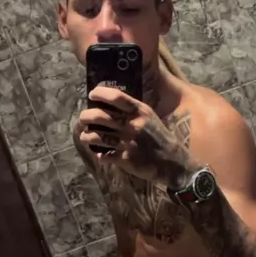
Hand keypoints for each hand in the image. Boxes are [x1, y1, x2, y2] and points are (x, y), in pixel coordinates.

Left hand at [78, 86, 195, 186]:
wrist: (172, 162)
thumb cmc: (159, 137)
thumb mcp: (150, 118)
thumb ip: (133, 111)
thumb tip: (110, 104)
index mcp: (140, 112)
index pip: (116, 97)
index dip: (100, 94)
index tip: (92, 95)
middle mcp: (132, 125)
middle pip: (99, 116)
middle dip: (85, 116)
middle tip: (83, 118)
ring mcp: (127, 143)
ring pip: (96, 136)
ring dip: (86, 136)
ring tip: (86, 136)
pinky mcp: (124, 159)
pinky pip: (103, 155)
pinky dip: (98, 154)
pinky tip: (100, 153)